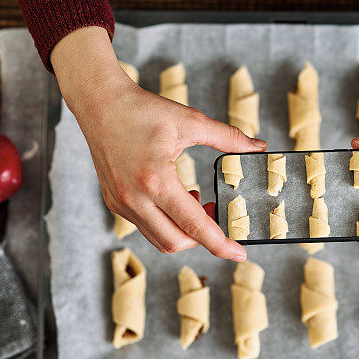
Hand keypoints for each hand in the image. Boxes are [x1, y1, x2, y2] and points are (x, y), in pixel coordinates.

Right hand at [52, 27, 265, 260]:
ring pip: (160, 238)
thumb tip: (258, 147)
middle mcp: (135, 198)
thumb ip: (227, 137)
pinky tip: (174, 198)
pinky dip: (166, 222)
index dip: (220, 244)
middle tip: (216, 212)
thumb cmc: (142, 109)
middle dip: (202, 238)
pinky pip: (145, 226)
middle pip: (177, 242)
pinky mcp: (115, 203)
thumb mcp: (190, 120)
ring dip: (183, 231)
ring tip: (196, 201)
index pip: (195, 226)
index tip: (239, 254)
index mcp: (156, 180)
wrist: (100, 104)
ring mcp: (121, 204)